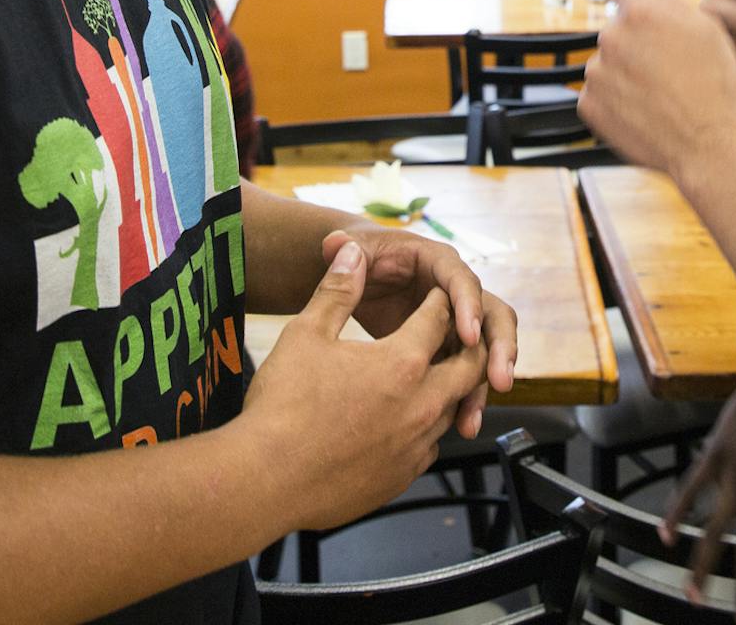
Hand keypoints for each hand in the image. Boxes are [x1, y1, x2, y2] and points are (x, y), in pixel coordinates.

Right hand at [244, 240, 487, 532]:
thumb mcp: (306, 334)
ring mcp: (415, 445)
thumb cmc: (282, 406)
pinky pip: (432, 445)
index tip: (435, 297)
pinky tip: (410, 422)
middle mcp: (421, 404)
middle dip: (468, 343)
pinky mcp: (403, 476)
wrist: (266, 480)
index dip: (437, 302)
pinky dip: (428, 427)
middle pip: (469, 367)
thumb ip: (337, 291)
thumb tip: (351, 254)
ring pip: (454, 408)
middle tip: (458, 333)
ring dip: (451, 388)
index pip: (438, 319)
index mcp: (402, 362)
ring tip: (438, 376)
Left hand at [321, 226, 518, 436]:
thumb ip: (345, 249)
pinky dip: (465, 399)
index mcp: (439, 263)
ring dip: (483, 384)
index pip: (464, 281)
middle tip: (498, 379)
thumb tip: (336, 243)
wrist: (361, 275)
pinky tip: (459, 426)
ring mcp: (458, 321)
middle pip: (494, 317)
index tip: (469, 335)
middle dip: (500, 349)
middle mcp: (458, 291)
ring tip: (471, 420)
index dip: (469, 306)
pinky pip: (468, 373)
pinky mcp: (451, 347)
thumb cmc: (362, 257)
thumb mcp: (354, 250)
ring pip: (486, 352)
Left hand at [580, 0, 735, 180]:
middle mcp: (612, 37)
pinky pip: (599, 92)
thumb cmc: (715, 87)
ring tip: (660, 93)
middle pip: (617, 28)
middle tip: (665, 65)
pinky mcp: (588, 104)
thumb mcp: (707, 28)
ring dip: (626, 72)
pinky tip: (645, 108)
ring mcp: (597, 72)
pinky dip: (616, 99)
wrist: (709, 145)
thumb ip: (667, 3)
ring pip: (608, 62)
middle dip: (636, 41)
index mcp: (641, 12)